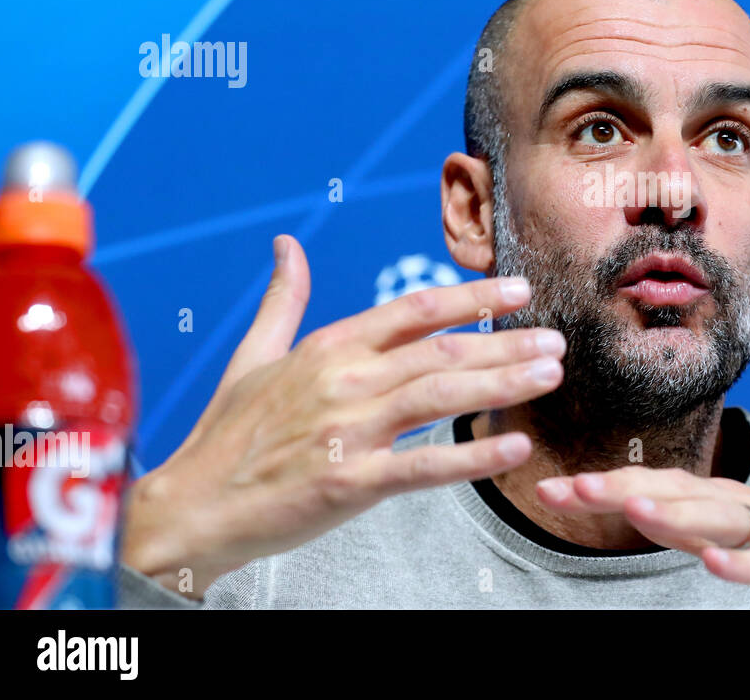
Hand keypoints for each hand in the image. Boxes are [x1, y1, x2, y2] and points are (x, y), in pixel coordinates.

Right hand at [122, 234, 565, 598]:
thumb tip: (286, 245)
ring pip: (441, 396)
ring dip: (503, 384)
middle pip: (443, 351)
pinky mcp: (348, 482)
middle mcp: (344, 380)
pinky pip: (423, 465)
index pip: (415, 309)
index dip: (473, 296)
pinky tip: (514, 447)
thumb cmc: (228, 433)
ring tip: (550, 376)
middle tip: (556, 340)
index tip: (518, 290)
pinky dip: (472, 455)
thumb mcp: (253, 356)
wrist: (193, 505)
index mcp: (328, 347)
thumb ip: (282, 299)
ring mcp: (347, 430)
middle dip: (506, 342)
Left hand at [535, 466, 749, 607]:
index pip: (651, 486)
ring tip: (630, 510)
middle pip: (672, 494)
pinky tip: (713, 565)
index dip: (600, 486)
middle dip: (617, 489)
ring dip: (673, 514)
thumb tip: (629, 505)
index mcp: (721, 500)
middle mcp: (742, 509)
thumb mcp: (732, 535)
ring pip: (717, 521)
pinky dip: (742, 564)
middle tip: (565, 489)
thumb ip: (685, 523)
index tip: (548, 488)